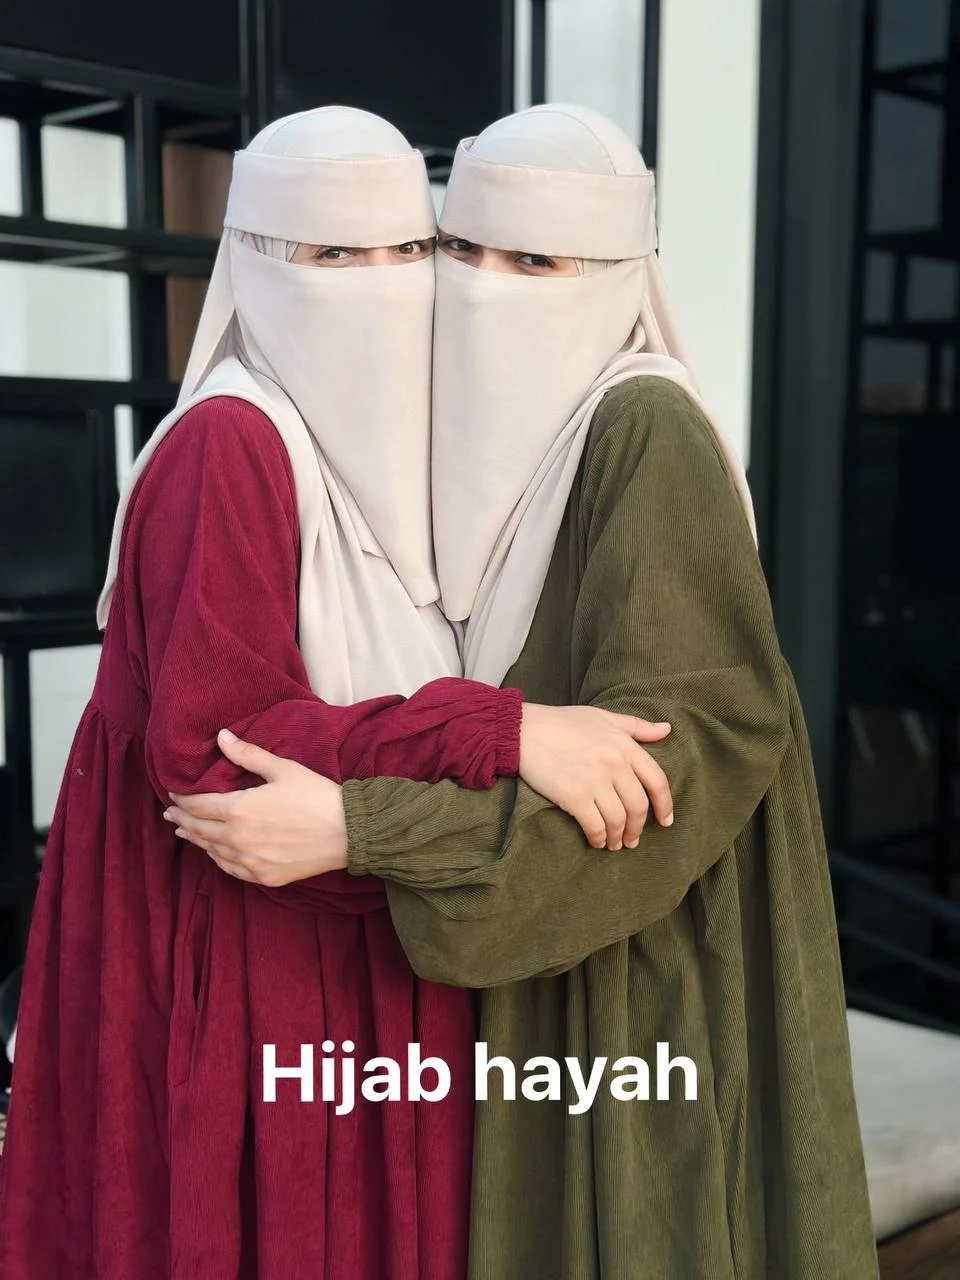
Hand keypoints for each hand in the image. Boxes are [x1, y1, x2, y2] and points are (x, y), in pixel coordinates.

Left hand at [163, 730, 346, 885]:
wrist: (347, 833)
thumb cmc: (317, 796)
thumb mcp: (282, 769)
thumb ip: (247, 755)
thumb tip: (221, 736)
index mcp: (239, 810)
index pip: (199, 805)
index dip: (183, 799)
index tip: (173, 794)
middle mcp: (237, 839)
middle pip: (199, 830)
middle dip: (182, 819)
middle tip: (171, 814)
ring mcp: (249, 862)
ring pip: (211, 851)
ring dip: (196, 840)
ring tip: (185, 832)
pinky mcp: (263, 877)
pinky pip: (230, 869)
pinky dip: (216, 858)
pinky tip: (214, 853)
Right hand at [519, 704, 673, 851]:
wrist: (523, 730)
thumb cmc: (562, 722)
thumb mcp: (603, 717)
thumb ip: (636, 726)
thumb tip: (667, 729)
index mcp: (625, 745)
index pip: (657, 781)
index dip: (665, 805)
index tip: (665, 821)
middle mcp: (614, 764)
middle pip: (638, 806)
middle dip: (637, 828)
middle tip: (632, 840)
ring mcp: (594, 781)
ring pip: (618, 820)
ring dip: (618, 838)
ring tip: (614, 844)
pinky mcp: (573, 795)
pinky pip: (595, 826)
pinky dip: (599, 838)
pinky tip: (597, 841)